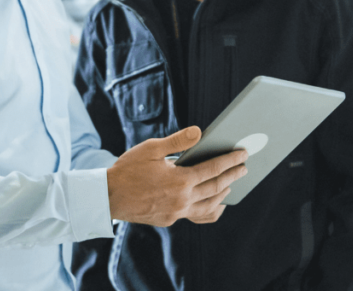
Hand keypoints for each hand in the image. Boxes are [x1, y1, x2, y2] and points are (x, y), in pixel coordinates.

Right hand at [106, 126, 247, 226]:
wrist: (108, 196)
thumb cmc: (128, 169)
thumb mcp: (151, 148)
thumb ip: (178, 141)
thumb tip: (200, 132)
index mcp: (179, 180)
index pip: (213, 169)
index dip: (230, 161)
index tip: (243, 154)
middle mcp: (182, 199)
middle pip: (216, 187)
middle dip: (233, 176)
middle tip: (244, 167)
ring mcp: (176, 212)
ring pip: (209, 206)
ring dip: (223, 194)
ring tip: (231, 184)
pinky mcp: (169, 220)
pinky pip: (196, 216)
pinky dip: (210, 211)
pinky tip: (215, 205)